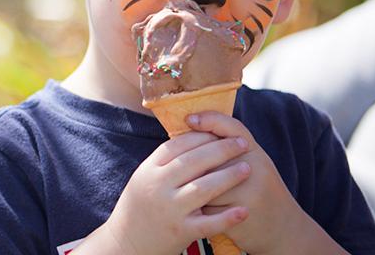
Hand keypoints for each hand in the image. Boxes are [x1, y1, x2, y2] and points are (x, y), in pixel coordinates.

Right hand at [77, 130, 251, 254]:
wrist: (126, 244)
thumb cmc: (140, 208)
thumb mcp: (143, 180)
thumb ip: (164, 163)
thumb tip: (192, 137)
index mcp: (148, 171)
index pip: (177, 145)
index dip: (201, 136)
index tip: (219, 131)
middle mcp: (157, 187)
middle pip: (194, 162)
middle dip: (222, 150)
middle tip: (242, 143)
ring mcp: (169, 210)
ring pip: (204, 188)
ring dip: (229, 176)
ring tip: (247, 168)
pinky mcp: (181, 231)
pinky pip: (208, 223)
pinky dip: (227, 217)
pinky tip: (243, 211)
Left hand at [189, 112, 344, 253]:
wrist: (283, 229)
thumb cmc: (259, 189)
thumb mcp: (251, 161)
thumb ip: (228, 144)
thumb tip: (192, 122)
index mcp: (256, 153)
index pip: (232, 127)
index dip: (210, 119)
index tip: (190, 118)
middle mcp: (256, 168)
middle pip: (210, 155)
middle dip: (194, 163)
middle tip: (186, 169)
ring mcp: (248, 192)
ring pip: (203, 182)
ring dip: (192, 187)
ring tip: (191, 190)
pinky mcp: (238, 214)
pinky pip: (206, 205)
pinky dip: (199, 207)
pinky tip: (200, 209)